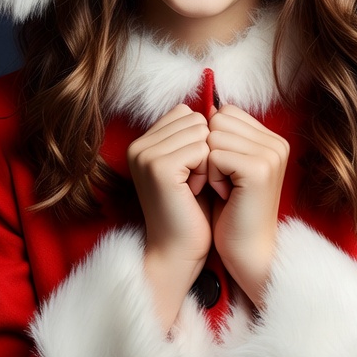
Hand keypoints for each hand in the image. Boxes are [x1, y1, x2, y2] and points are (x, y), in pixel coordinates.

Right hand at [127, 105, 211, 328]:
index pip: (187, 113)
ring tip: (194, 187)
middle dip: (206, 150)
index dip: (201, 141)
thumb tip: (218, 105)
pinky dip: (207, 171)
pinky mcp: (159, 167)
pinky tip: (194, 192)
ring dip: (208, 161)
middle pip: (195, 119)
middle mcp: (139, 145)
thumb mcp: (192, 165)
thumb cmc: (192, 210)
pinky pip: (202, 149)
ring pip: (201, 132)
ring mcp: (146, 155)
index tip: (194, 172)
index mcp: (143, 142)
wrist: (180, 251)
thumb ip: (194, 135)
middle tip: (195, 182)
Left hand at [206, 105, 288, 306]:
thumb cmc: (231, 210)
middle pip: (217, 121)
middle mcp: (276, 143)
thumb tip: (205, 107)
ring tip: (226, 189)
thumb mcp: (227, 166)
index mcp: (271, 139)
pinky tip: (226, 195)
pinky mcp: (258, 169)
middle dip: (210, 152)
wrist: (246, 250)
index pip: (225, 112)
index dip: (213, 141)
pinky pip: (214, 155)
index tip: (224, 172)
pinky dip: (211, 177)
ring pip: (213, 137)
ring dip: (209, 165)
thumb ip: (223, 135)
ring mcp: (270, 155)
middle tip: (224, 182)